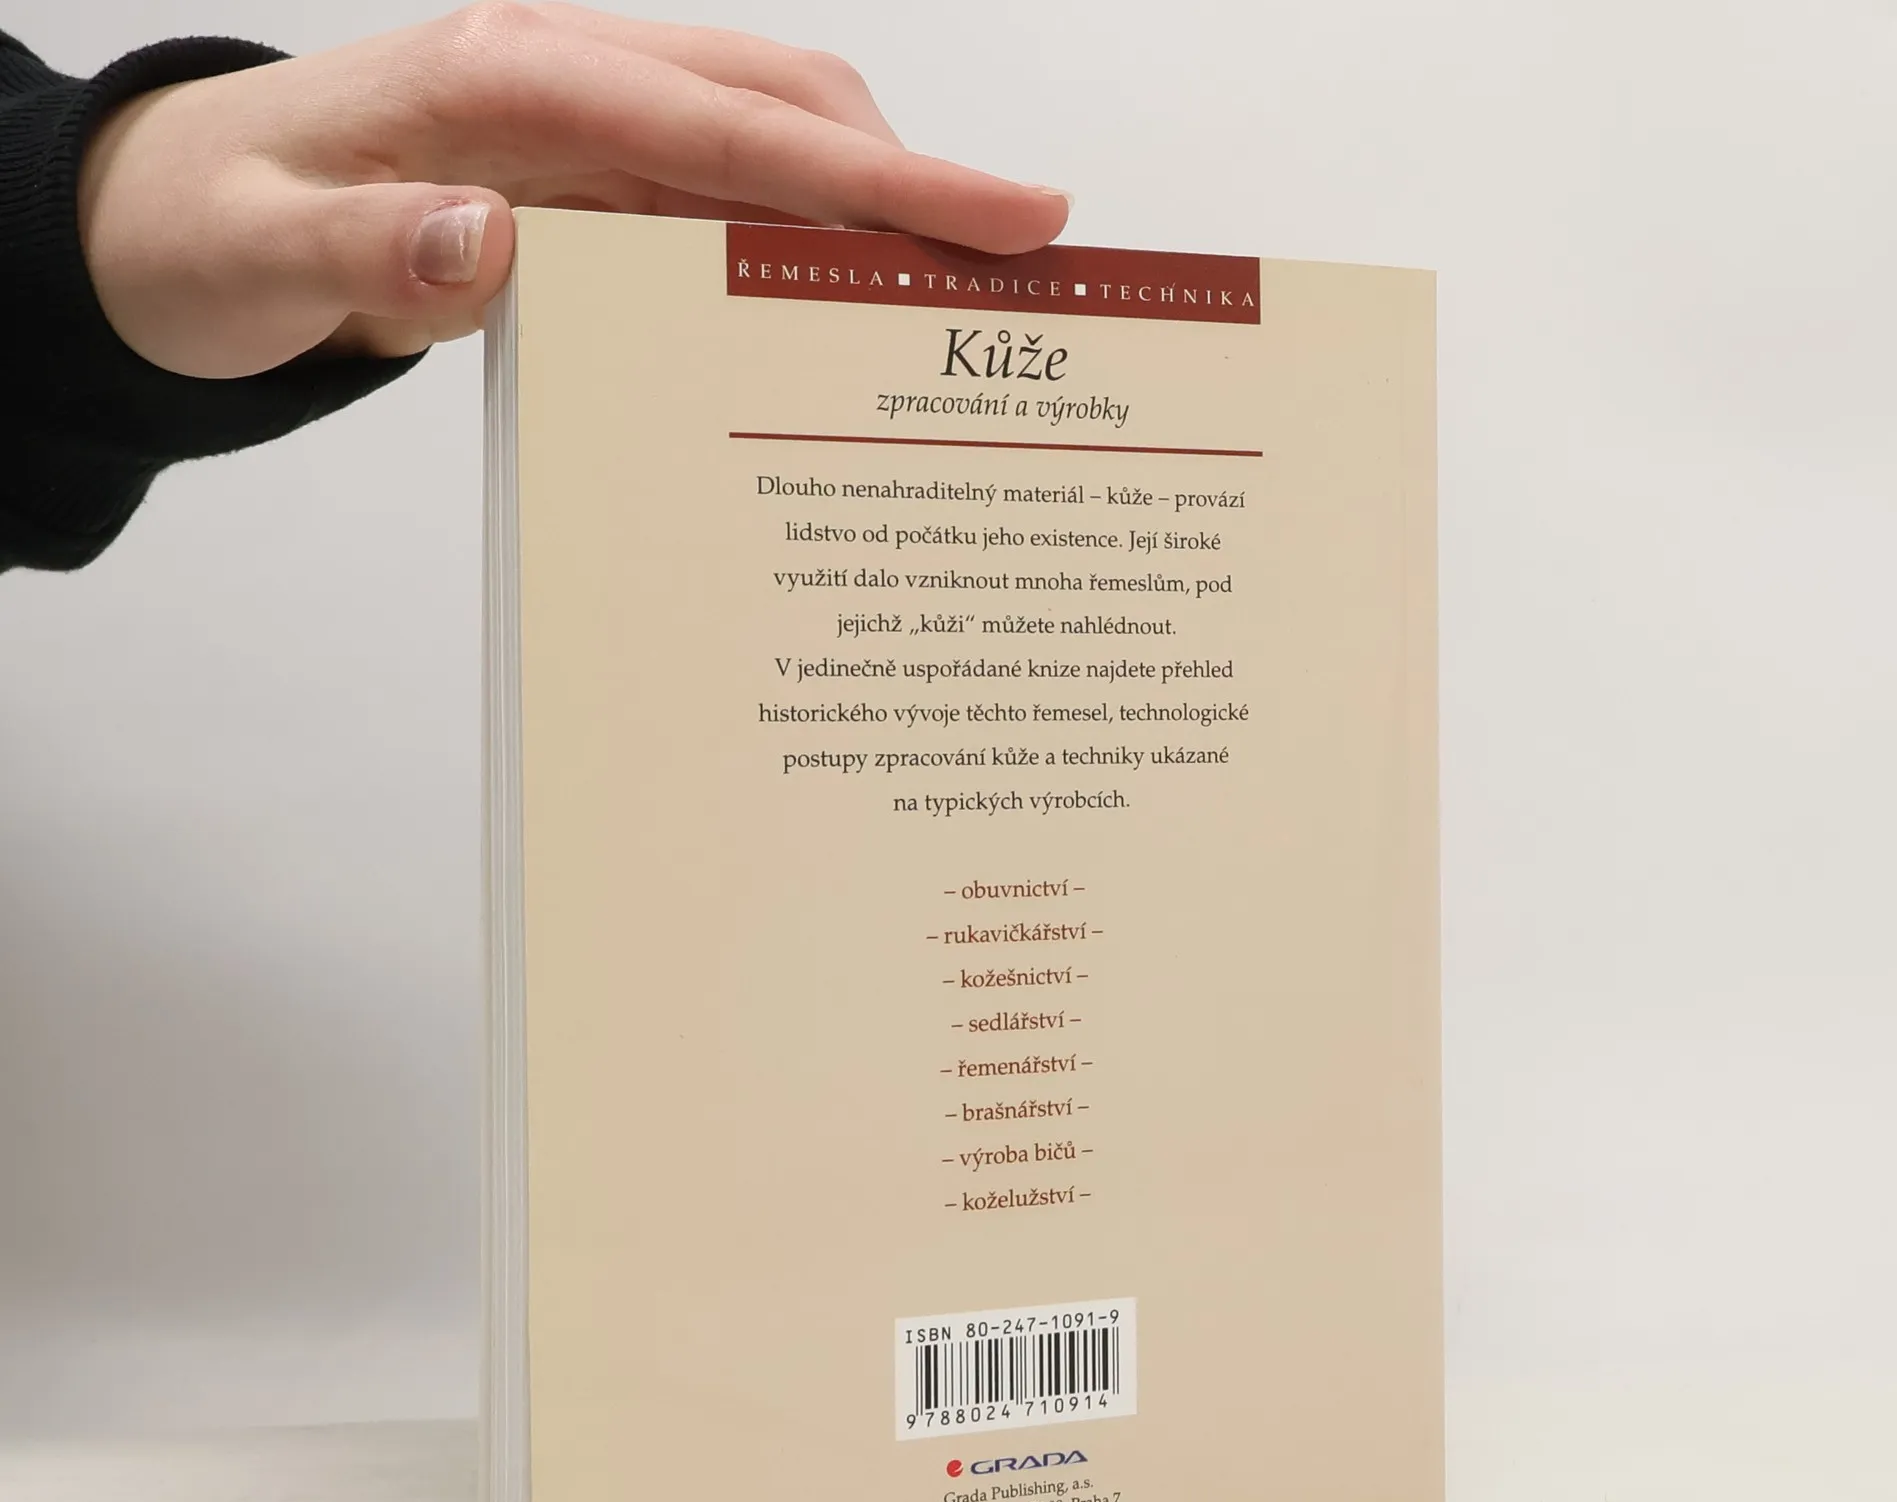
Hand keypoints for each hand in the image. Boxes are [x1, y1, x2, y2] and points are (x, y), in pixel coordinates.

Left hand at [76, 3, 1070, 378]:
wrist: (170, 225)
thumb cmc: (208, 230)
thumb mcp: (258, 253)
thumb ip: (370, 247)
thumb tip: (494, 241)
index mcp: (506, 81)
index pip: (731, 123)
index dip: (877, 175)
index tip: (1005, 214)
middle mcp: (565, 87)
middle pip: (782, 110)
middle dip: (911, 186)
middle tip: (1024, 275)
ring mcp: (581, 138)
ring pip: (765, 160)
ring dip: (863, 225)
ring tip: (958, 314)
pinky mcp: (584, 192)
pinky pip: (715, 216)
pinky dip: (792, 260)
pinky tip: (837, 323)